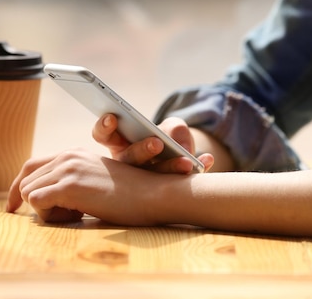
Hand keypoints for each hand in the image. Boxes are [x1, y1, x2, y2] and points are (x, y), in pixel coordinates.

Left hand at [6, 148, 168, 223]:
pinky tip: (75, 215)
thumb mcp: (98, 179)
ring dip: (45, 211)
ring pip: (28, 193)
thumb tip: (50, 198)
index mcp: (72, 153)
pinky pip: (36, 202)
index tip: (12, 207)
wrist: (153, 193)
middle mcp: (67, 156)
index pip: (30, 166)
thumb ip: (74, 180)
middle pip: (24, 182)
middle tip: (67, 215)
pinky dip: (48, 215)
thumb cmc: (131, 194)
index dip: (16, 188)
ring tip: (75, 214)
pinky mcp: (70, 185)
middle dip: (38, 204)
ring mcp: (68, 169)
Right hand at [92, 114, 212, 173]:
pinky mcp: (165, 193)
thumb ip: (173, 129)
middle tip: (157, 143)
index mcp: (120, 144)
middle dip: (142, 150)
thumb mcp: (170, 127)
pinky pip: (179, 185)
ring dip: (170, 169)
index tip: (112, 118)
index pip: (103, 135)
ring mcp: (142, 184)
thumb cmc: (167, 138)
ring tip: (188, 163)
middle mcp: (126, 168)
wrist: (182, 158)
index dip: (104, 127)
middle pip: (128, 160)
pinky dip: (197, 170)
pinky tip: (208, 160)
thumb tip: (179, 145)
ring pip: (150, 180)